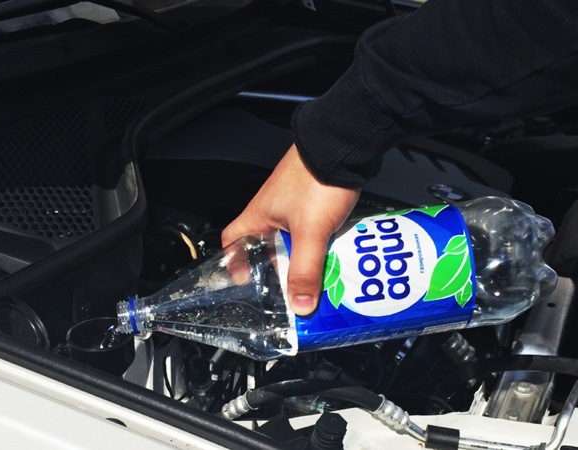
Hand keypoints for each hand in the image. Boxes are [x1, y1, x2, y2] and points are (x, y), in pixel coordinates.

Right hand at [222, 144, 359, 315]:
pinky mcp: (316, 198)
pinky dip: (321, 244)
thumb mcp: (310, 232)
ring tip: (317, 279)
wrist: (344, 144)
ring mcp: (294, 203)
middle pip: (267, 246)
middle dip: (279, 268)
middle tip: (290, 290)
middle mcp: (273, 209)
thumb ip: (305, 270)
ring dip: (304, 258)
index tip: (246, 283)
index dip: (234, 262)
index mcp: (258, 214)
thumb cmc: (316, 180)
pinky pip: (314, 229)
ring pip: (294, 239)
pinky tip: (335, 257)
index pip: (232, 240)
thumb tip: (300, 307)